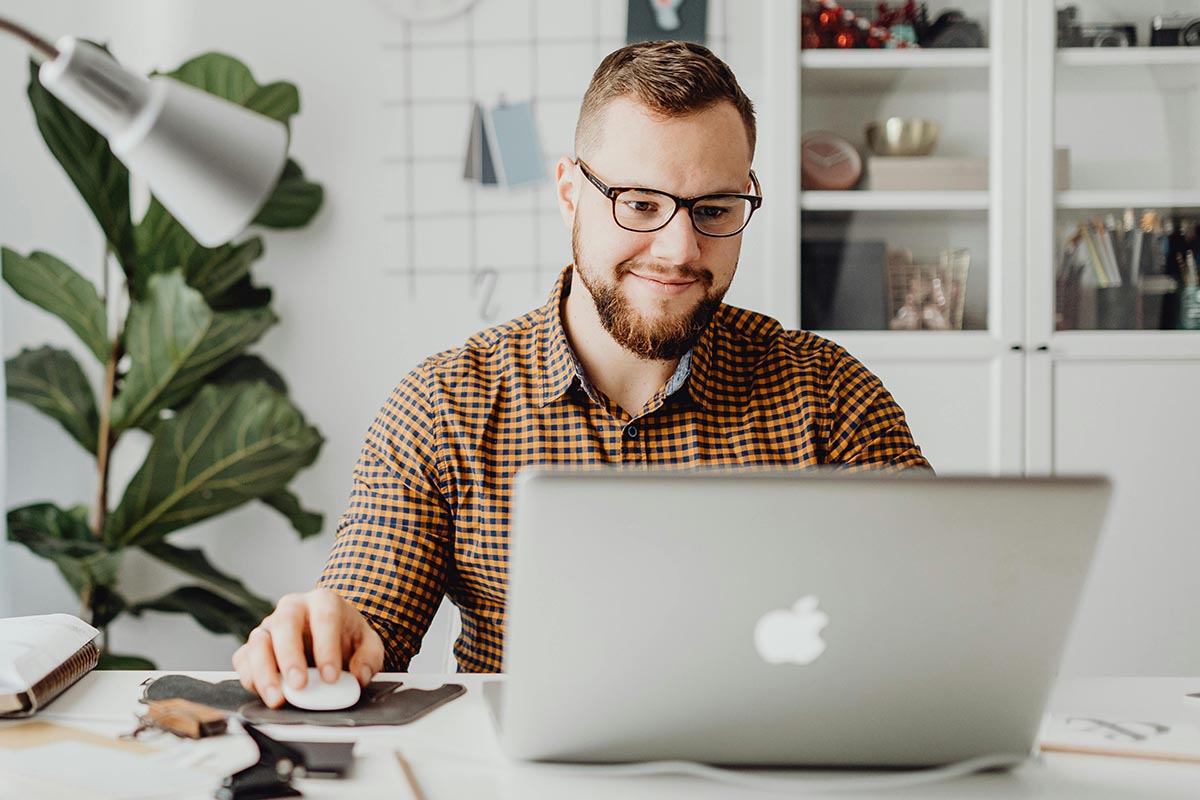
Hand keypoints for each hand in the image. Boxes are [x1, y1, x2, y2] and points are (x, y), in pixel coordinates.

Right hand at [232, 588, 384, 708]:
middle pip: (284, 624)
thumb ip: (368, 659)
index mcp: (323, 602)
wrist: (330, 635)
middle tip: (299, 685)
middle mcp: (292, 609)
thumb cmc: (346, 636)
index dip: (327, 648)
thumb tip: (357, 677)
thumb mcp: (368, 644)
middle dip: (290, 657)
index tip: (331, 677)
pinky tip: (264, 693)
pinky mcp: (254, 646)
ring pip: (258, 642)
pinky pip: (243, 660)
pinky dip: (250, 678)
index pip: (324, 618)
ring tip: (278, 698)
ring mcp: (270, 626)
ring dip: (265, 672)